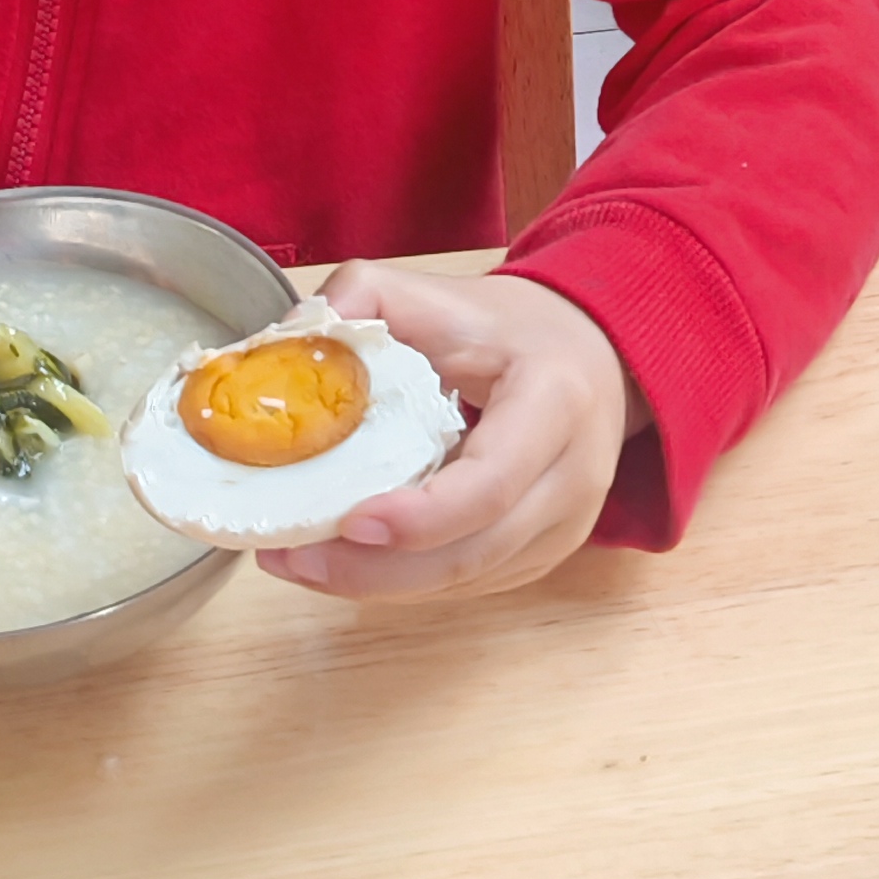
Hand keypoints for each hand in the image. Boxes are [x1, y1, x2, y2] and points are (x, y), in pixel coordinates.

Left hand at [251, 265, 636, 600]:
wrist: (592, 352)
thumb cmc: (512, 327)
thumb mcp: (440, 292)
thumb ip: (361, 297)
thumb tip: (286, 336)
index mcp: (555, 403)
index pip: (492, 483)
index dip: (420, 516)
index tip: (349, 520)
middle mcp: (572, 477)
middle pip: (471, 554)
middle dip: (373, 570)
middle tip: (291, 554)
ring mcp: (563, 527)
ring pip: (463, 583)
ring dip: (375, 584)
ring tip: (297, 559)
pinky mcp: (542, 555)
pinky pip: (465, 586)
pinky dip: (400, 582)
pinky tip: (344, 561)